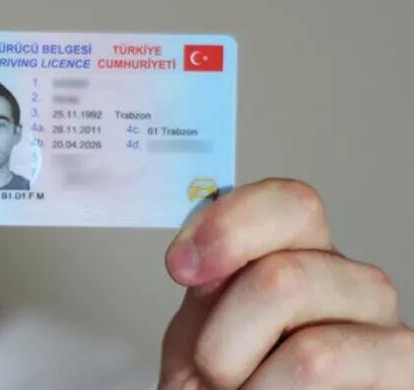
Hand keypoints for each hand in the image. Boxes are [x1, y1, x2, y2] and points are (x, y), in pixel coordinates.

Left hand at [159, 178, 413, 388]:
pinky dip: (268, 388)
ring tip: (239, 388)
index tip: (181, 266)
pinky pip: (322, 363)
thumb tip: (196, 250)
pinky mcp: (404, 369)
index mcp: (298, 254)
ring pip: (302, 327)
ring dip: (238, 365)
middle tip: (210, 368)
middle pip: (284, 271)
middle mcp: (347, 281)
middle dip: (222, 332)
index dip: (230, 227)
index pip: (290, 202)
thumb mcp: (197, 325)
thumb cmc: (219, 385)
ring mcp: (381, 325)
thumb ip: (208, 279)